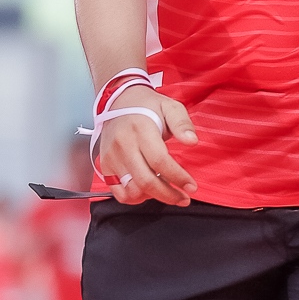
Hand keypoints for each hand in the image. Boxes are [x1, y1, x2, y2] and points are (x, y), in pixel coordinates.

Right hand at [97, 84, 198, 206]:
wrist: (119, 101)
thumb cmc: (147, 106)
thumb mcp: (170, 106)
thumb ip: (182, 124)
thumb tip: (192, 141)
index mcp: (140, 129)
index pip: (160, 161)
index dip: (178, 178)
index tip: (191, 187)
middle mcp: (123, 145)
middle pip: (146, 181)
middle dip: (168, 195)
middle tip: (184, 198)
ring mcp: (112, 157)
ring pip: (132, 190)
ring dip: (152, 196)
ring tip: (166, 189)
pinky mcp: (105, 166)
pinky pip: (119, 193)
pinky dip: (135, 197)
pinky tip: (147, 191)